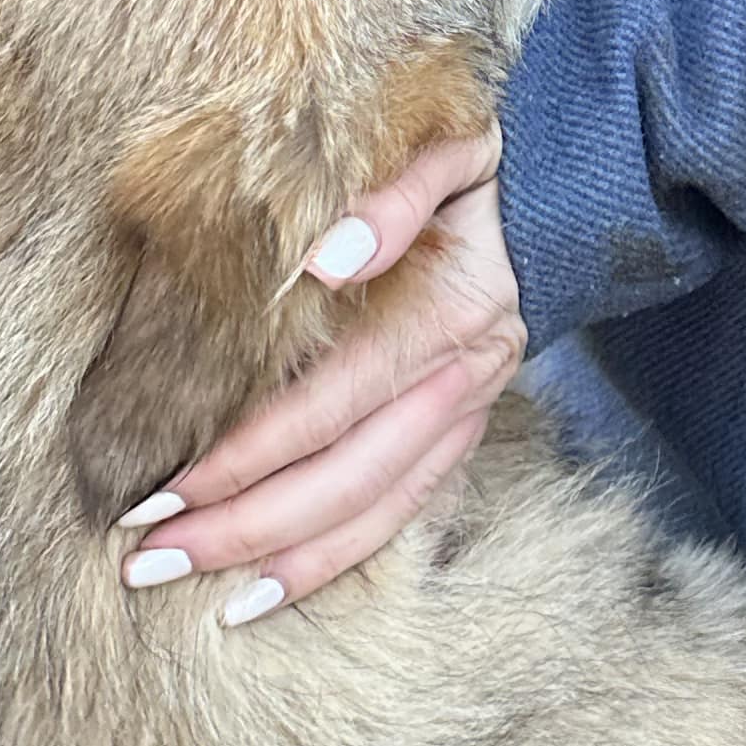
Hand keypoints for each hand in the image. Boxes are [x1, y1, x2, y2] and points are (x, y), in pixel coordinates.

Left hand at [0, 0, 520, 610]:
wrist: (601, 177)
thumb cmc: (505, 155)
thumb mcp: (457, 145)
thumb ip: (395, 195)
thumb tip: (323, 260)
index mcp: (445, 312)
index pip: (326, 405)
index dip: (242, 455)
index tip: (160, 489)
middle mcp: (460, 378)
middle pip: (342, 479)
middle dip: (242, 527)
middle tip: (145, 559)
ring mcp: (469, 410)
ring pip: (376, 512)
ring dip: (286, 561)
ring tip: (201, 599)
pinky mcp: (470, 425)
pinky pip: (405, 512)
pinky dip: (341, 558)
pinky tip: (275, 589)